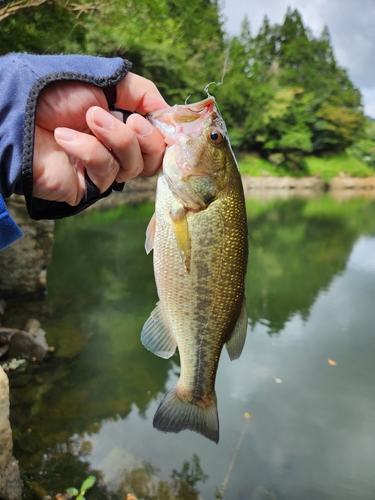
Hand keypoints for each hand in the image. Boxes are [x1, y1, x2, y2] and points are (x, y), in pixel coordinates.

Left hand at [33, 73, 167, 204]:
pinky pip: (106, 173)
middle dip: (147, 138)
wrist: (16, 112)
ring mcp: (102, 169)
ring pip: (134, 166)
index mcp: (123, 124)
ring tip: (89, 120)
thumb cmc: (56, 91)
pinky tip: (65, 137)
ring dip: (117, 138)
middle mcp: (116, 149)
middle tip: (132, 120)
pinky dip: (88, 150)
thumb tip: (169, 113)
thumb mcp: (106, 80)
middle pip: (154, 159)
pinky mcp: (88, 187)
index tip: (166, 122)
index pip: (159, 138)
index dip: (166, 133)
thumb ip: (142, 93)